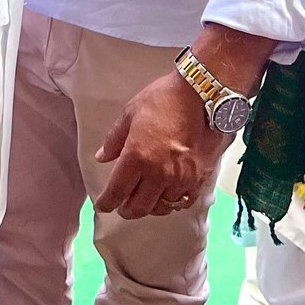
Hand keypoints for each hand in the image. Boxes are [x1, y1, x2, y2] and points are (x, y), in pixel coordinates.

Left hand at [94, 71, 226, 219]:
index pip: (117, 191)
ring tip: (144, 199)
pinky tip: (167, 196)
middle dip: (126, 209)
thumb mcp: (130, 113)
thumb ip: (114, 139)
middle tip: (122, 206)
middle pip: (138, 207)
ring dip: (149, 206)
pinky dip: (172, 203)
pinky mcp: (199, 178)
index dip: (107, 202)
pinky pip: (183, 202)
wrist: (202, 95)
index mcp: (137, 157)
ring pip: (161, 207)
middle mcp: (158, 173)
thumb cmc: (164, 99)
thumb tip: (102, 157)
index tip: (103, 205)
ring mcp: (181, 179)